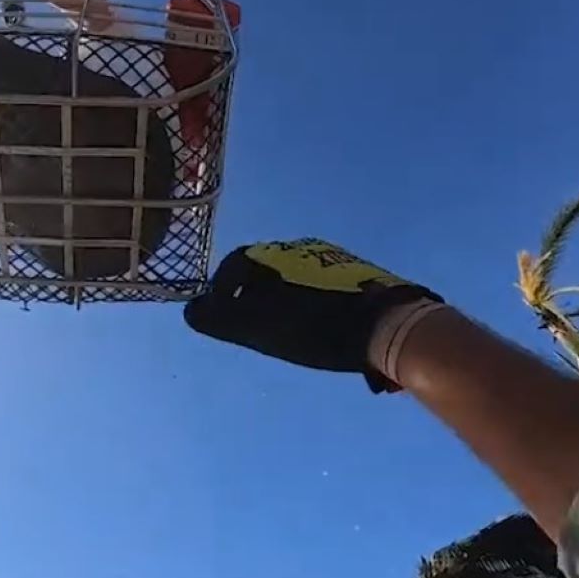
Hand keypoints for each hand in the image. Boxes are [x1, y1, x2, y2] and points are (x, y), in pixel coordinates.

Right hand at [184, 238, 441, 389]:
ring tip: (285, 328)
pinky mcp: (358, 272)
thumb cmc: (314, 327)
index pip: (233, 265)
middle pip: (263, 269)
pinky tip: (318, 324)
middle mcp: (299, 248)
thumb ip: (219, 319)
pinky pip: (320, 283)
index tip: (221, 315)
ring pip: (293, 276)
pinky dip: (309, 301)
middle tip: (252, 325)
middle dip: (252, 295)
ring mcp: (331, 258)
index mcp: (271, 256)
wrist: (388, 325)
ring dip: (282, 299)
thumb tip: (191, 311)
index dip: (221, 291)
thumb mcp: (258, 328)